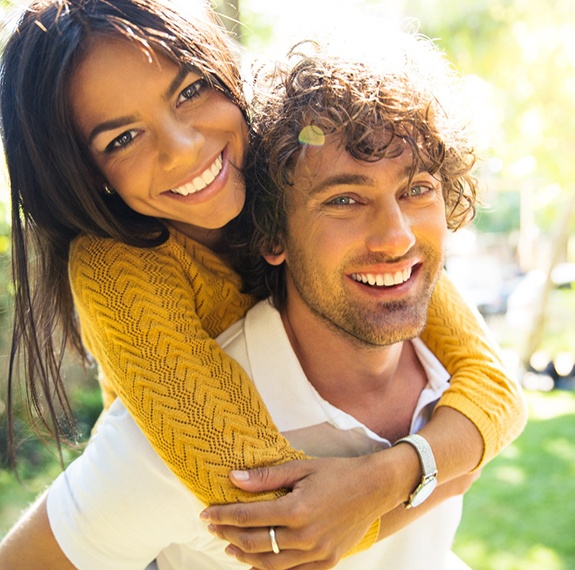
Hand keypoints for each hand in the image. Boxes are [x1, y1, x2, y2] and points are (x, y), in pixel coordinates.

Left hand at [201, 456, 389, 569]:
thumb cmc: (337, 473)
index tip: (206, 513)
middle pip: (255, 543)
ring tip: (230, 547)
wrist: (374, 488)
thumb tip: (233, 478)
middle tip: (213, 528)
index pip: (249, 516)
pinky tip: (258, 564)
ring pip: (271, 564)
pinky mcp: (328, 562)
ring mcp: (318, 553)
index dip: (224, 515)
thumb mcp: (301, 467)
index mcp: (298, 509)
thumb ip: (266, 477)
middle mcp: (306, 536)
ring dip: (246, 556)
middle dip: (229, 535)